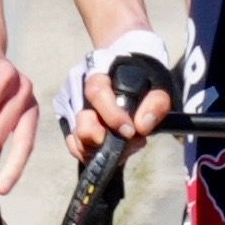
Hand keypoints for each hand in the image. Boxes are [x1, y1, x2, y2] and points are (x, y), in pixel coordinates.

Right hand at [61, 29, 177, 152]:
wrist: (127, 73)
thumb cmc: (141, 79)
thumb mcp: (157, 85)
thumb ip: (156, 103)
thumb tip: (141, 127)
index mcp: (97, 71)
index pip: (97, 93)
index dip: (113, 116)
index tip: (130, 131)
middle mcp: (77, 87)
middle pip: (80, 120)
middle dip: (100, 138)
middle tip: (121, 143)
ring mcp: (69, 105)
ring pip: (75, 137)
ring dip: (100, 149)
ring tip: (123, 146)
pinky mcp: (67, 123)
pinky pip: (74, 145)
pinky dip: (92, 153)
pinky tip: (111, 149)